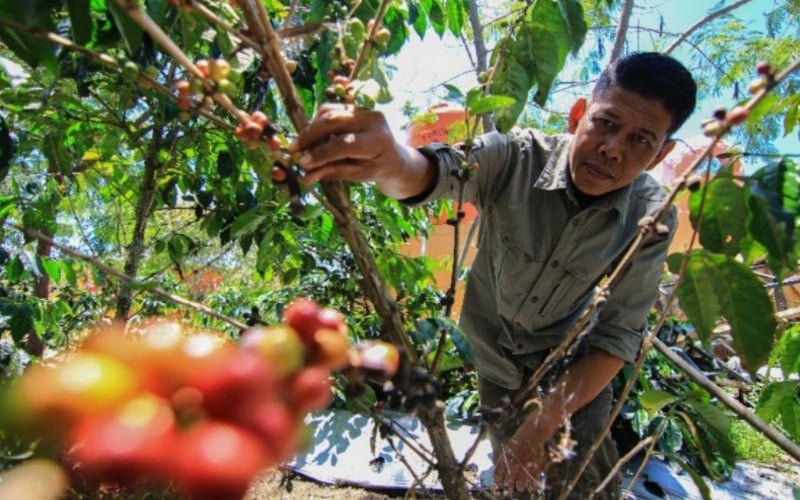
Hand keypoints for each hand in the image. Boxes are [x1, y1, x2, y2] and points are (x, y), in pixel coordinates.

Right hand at [290, 104, 433, 198]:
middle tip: (294, 151)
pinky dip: (317, 122)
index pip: (344, 144)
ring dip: (311, 128)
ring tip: (302, 146)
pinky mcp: (356, 106)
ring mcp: (365, 109)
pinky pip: (331, 110)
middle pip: (333, 122)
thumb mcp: (358, 175)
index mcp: (379, 141)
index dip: (322, 153)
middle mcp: (373, 120)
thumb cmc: (378, 169)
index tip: (303, 163)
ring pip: (329, 112)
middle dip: (310, 136)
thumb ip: (333, 172)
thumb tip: (305, 177)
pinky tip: (312, 137)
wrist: (395, 157)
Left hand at [493, 420, 548, 492]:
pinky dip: (533, 485)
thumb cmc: (521, 438)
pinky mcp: (534, 468)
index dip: (497, 481)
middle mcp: (513, 464)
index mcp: (505, 457)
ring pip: (520, 484)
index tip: (497, 486)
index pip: (498, 473)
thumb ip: (506, 458)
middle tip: (510, 490)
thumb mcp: (509, 446)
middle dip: (510, 486)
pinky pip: (532, 481)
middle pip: (509, 481)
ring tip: (520, 487)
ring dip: (520, 486)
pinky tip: (533, 487)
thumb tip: (503, 468)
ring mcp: (524, 467)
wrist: (534, 433)